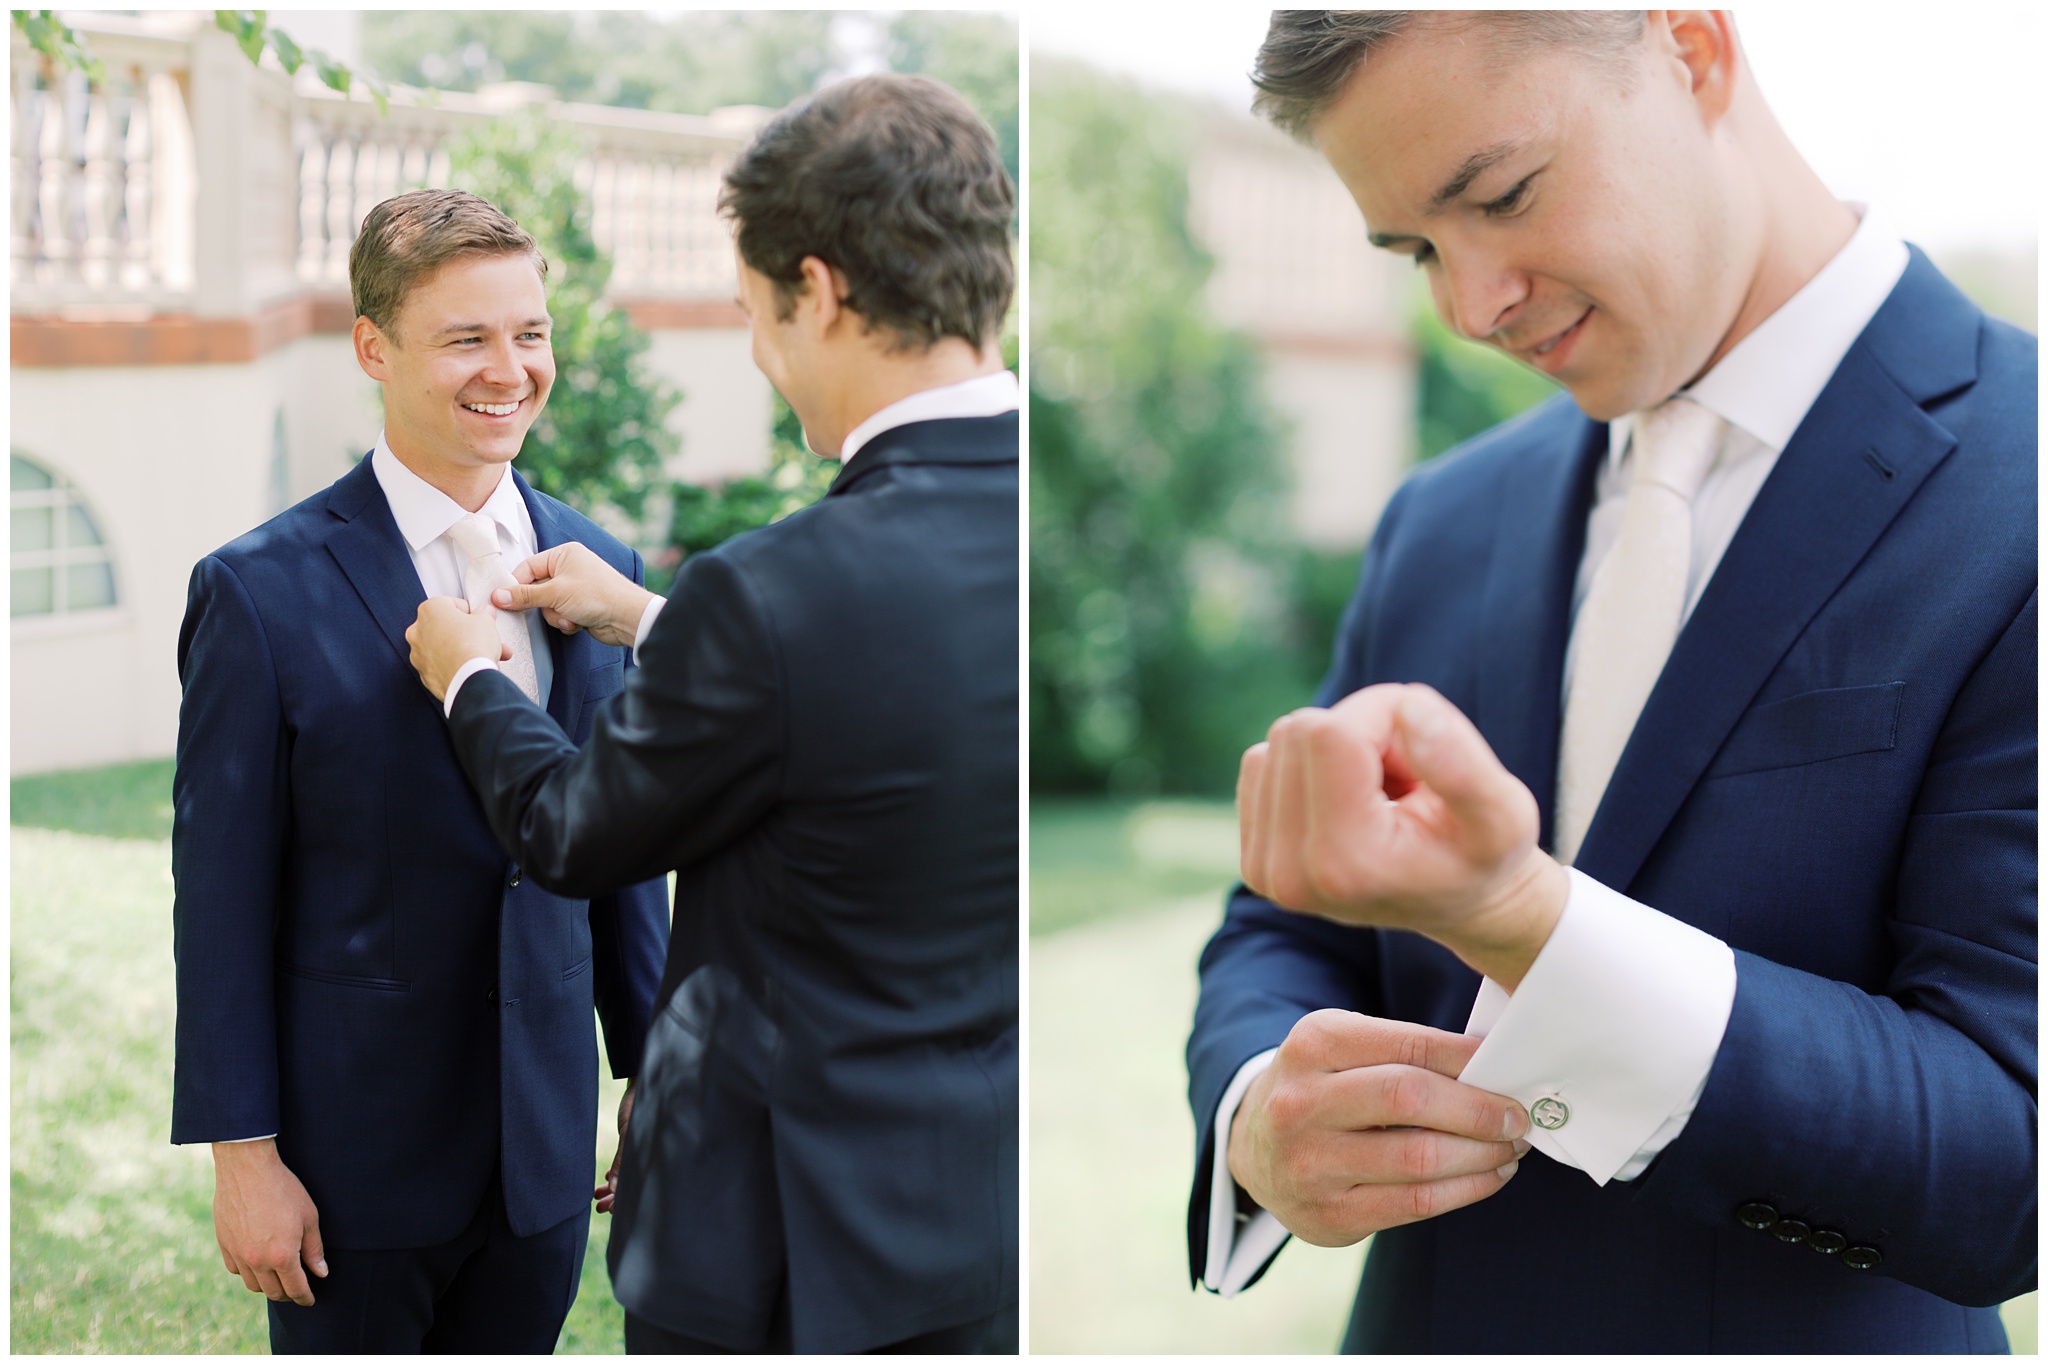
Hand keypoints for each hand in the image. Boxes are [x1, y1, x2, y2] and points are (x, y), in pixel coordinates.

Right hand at [211, 1139, 327, 1305]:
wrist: (247, 1169)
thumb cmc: (284, 1189)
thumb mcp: (308, 1216)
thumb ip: (314, 1249)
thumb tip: (320, 1272)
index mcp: (282, 1256)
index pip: (295, 1288)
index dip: (305, 1297)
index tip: (310, 1300)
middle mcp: (257, 1261)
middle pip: (273, 1292)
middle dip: (288, 1295)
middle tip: (297, 1290)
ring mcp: (238, 1255)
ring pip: (253, 1285)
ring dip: (267, 1286)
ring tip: (278, 1278)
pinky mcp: (224, 1245)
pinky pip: (236, 1270)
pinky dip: (248, 1272)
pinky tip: (257, 1264)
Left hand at [405, 597, 508, 701]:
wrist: (469, 679)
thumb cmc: (473, 646)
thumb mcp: (486, 620)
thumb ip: (484, 613)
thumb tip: (484, 613)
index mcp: (429, 610)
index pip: (451, 604)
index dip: (470, 611)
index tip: (479, 618)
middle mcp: (417, 631)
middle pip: (446, 628)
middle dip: (467, 634)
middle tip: (484, 638)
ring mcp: (418, 654)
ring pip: (444, 648)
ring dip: (463, 650)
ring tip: (485, 657)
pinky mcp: (424, 674)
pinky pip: (441, 666)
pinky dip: (454, 666)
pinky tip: (472, 669)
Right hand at [493, 543, 655, 649]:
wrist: (627, 618)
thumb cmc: (597, 596)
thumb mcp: (555, 594)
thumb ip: (524, 596)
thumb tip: (497, 596)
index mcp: (564, 554)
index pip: (528, 567)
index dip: (515, 585)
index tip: (503, 600)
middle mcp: (569, 568)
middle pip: (536, 589)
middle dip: (543, 605)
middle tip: (549, 608)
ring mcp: (574, 588)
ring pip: (547, 606)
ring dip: (556, 616)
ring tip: (571, 616)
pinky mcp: (579, 606)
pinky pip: (559, 615)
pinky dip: (566, 621)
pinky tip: (578, 622)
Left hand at [594, 1079, 635, 1213]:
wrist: (641, 1084)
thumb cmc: (640, 1105)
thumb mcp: (629, 1133)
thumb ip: (623, 1160)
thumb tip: (615, 1187)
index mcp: (648, 1154)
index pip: (637, 1186)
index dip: (624, 1201)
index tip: (609, 1209)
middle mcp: (645, 1154)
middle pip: (630, 1184)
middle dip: (615, 1198)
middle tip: (600, 1207)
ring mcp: (639, 1149)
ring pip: (626, 1176)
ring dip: (613, 1188)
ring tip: (598, 1195)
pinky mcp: (633, 1142)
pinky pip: (625, 1164)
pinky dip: (616, 1172)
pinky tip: (607, 1177)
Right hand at [1227, 1010, 1529, 1246]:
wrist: (1256, 1147)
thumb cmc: (1322, 1088)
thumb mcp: (1343, 1048)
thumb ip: (1404, 1051)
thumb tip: (1494, 1065)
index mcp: (1313, 1043)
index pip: (1409, 1046)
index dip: (1468, 1059)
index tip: (1508, 1067)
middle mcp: (1302, 1101)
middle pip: (1412, 1099)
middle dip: (1479, 1110)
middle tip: (1517, 1116)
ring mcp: (1310, 1162)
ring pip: (1420, 1158)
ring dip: (1482, 1154)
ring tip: (1510, 1148)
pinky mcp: (1327, 1213)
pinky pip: (1416, 1203)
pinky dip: (1466, 1190)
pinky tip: (1488, 1176)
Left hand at [1238, 682, 1568, 988]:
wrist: (1458, 902)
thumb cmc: (1485, 854)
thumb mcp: (1503, 813)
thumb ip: (1462, 763)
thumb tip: (1406, 706)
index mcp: (1346, 863)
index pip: (1330, 733)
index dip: (1382, 716)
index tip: (1422, 750)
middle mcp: (1290, 874)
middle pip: (1299, 731)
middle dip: (1360, 731)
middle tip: (1404, 778)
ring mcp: (1265, 870)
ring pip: (1281, 740)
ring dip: (1337, 747)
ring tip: (1382, 795)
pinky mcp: (1254, 857)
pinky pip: (1264, 761)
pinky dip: (1311, 765)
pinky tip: (1351, 802)